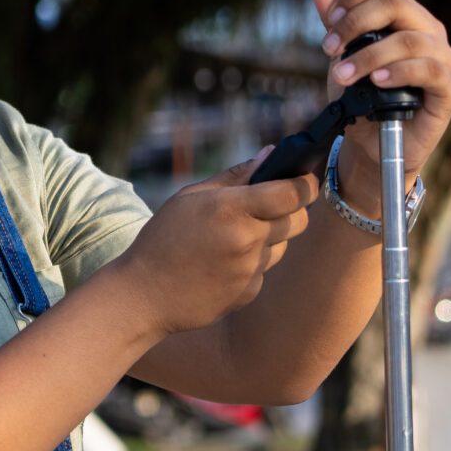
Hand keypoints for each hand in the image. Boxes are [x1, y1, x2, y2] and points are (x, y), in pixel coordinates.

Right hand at [107, 151, 319, 339]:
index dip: (306, 183)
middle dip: (293, 209)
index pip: (293, 193)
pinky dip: (252, 263)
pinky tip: (223, 264)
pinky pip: (264, 269)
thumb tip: (270, 154)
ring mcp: (250, 270)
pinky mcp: (249, 292)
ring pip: (282, 245)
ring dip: (270, 237)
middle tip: (273, 205)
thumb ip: (235, 176)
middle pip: (299, 220)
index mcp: (231, 209)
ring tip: (233, 238)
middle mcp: (247, 240)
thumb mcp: (190, 197)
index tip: (306, 178)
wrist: (144, 295)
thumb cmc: (163, 239)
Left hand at [312, 0, 450, 210]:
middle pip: (396, 3)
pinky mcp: (449, 87)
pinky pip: (429, 70)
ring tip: (344, 76)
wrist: (373, 145)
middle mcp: (427, 30)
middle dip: (355, 23)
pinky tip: (377, 82)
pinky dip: (399, 73)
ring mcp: (442, 57)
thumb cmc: (362, 98)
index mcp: (404, 15)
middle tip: (330, 48)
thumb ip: (335, 21)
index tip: (330, 19)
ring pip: (409, 40)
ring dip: (369, 56)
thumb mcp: (342, 56)